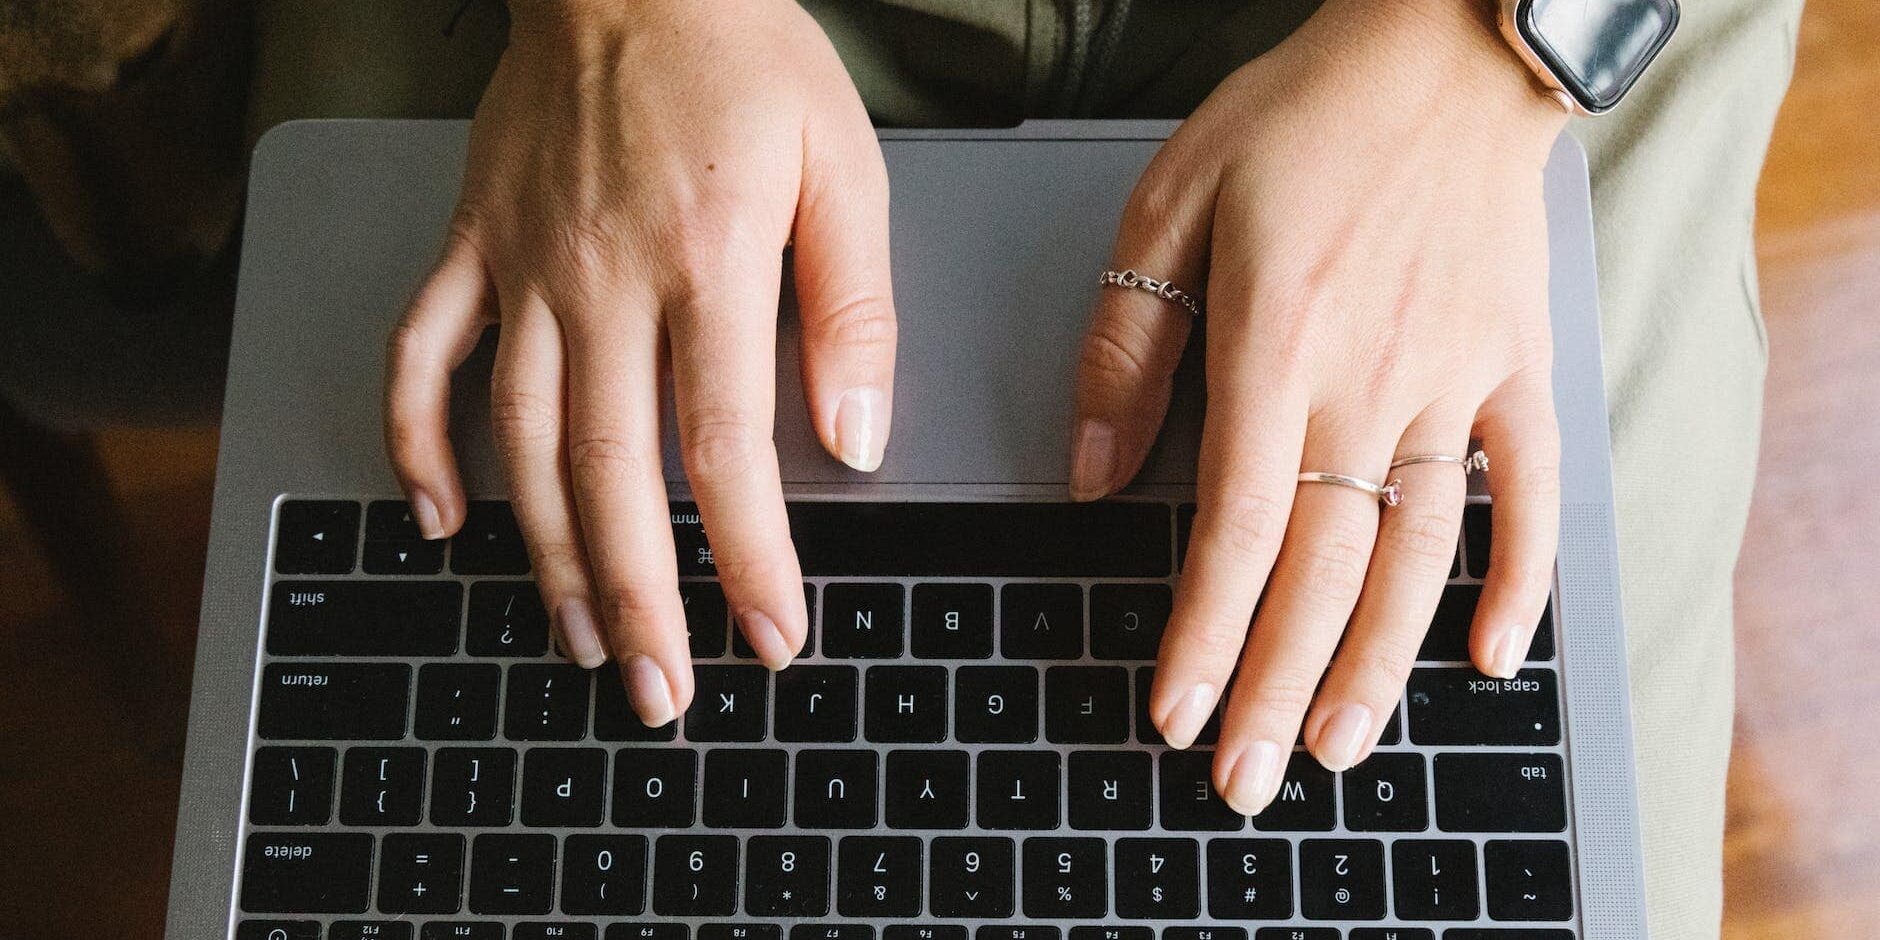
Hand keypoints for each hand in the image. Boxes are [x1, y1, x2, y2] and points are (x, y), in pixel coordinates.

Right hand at [385, 0, 895, 724]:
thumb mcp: (843, 167)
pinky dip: (417, 443)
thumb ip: (854, 309)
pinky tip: (441, 518)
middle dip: (641, 596)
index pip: (727, 449)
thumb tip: (857, 438)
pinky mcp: (471, 244)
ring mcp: (523, 265)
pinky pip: (422, 355)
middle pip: (613, 473)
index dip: (749, 559)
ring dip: (548, 555)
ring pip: (521, 441)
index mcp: (708, 260)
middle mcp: (603, 278)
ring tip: (584, 637)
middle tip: (664, 690)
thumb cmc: (746, 54)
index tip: (771, 637)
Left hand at [1070, 0, 1567, 812]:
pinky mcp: (1514, 371)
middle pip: (1319, 571)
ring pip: (1415, 556)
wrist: (1443, 51)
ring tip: (1334, 747)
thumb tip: (1090, 475)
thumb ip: (1126, 348)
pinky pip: (1528, 490)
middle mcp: (1366, 384)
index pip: (1233, 530)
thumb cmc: (1301, 118)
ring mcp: (1452, 384)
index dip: (1200, 635)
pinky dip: (1519, 575)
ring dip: (1375, 663)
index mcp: (1274, 349)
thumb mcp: (1170, 207)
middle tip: (1242, 777)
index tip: (1172, 711)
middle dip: (1270, 684)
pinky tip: (1493, 654)